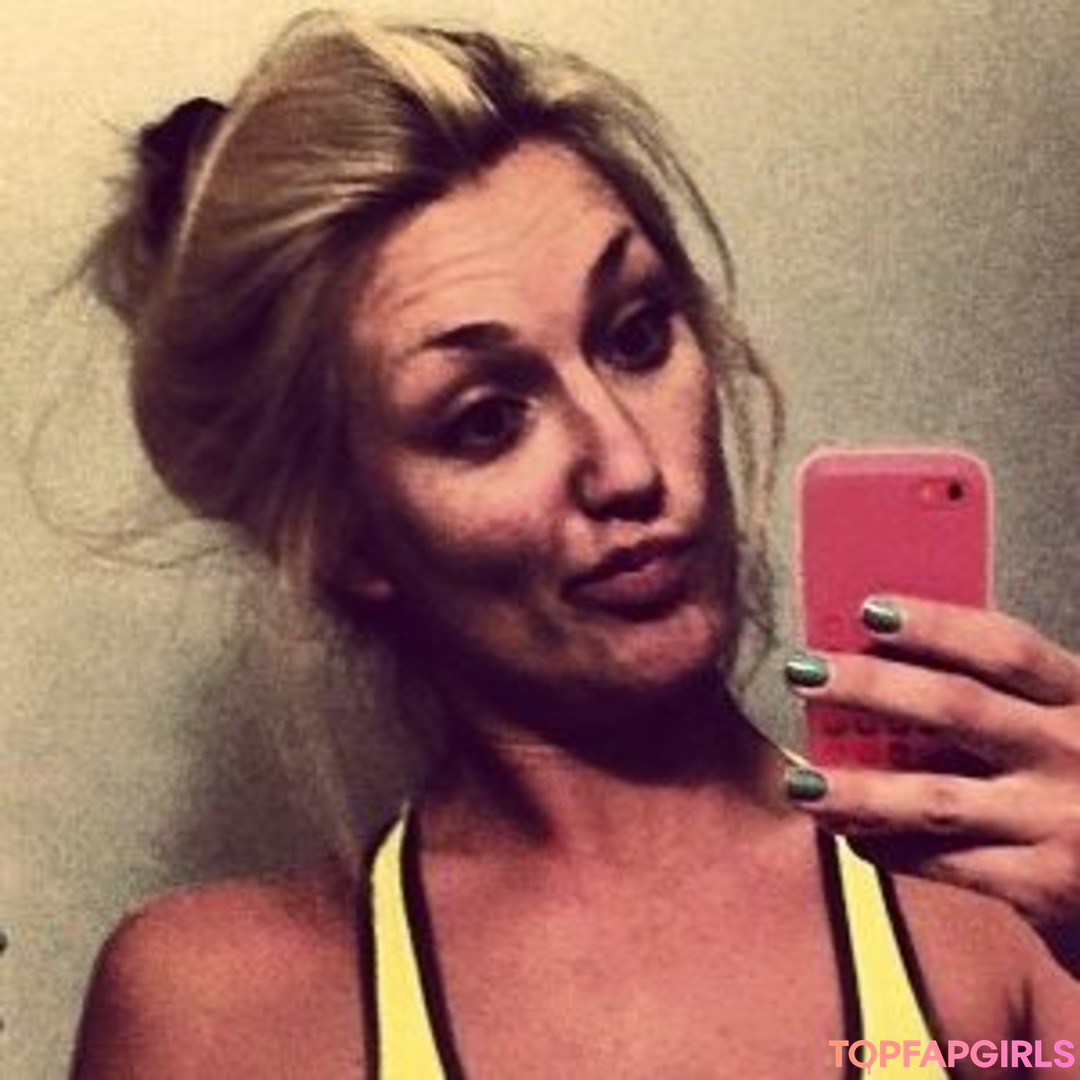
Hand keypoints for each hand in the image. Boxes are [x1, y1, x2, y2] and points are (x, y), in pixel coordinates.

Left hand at [783, 595, 1079, 973]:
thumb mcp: (1074, 731)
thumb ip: (1012, 704)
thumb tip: (891, 668)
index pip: (1004, 648)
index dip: (936, 624)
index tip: (869, 610)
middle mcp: (1078, 752)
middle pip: (956, 706)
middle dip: (869, 686)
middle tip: (802, 671)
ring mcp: (1063, 820)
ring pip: (933, 797)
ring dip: (856, 789)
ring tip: (800, 783)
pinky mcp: (1048, 884)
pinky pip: (942, 860)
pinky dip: (887, 846)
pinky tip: (851, 836)